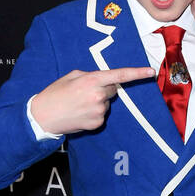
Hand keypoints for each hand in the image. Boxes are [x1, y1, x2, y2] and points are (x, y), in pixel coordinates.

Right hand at [31, 66, 152, 134]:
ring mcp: (99, 111)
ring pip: (107, 103)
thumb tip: (105, 81)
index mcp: (92, 80)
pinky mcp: (98, 123)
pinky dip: (94, 113)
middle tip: (84, 91)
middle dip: (104, 88)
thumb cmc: (55, 93)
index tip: (151, 71)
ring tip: (79, 103)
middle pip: (113, 89)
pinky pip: (102, 115)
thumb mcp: (71, 76)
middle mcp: (98, 96)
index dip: (137, 73)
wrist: (43, 116)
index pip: (119, 75)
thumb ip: (90, 75)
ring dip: (98, 101)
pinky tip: (81, 113)